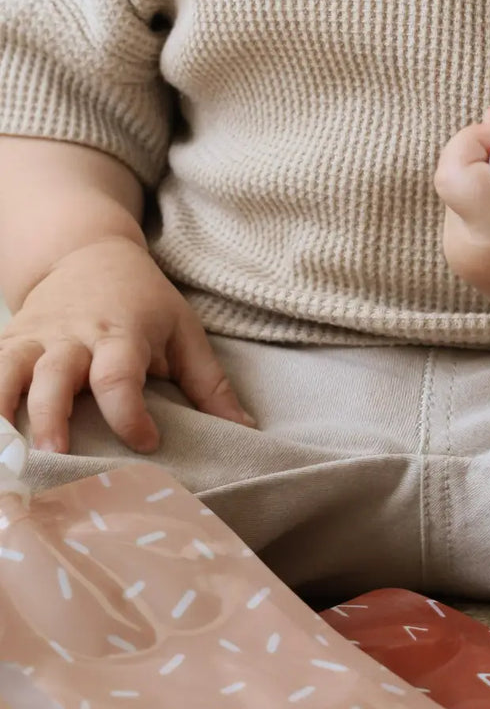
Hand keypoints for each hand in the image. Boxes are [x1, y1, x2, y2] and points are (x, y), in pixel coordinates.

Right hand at [0, 236, 254, 453]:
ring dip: (2, 407)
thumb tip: (246, 431)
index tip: (147, 443)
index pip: (120, 376)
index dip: (130, 412)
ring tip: (2, 449)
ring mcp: (35, 340)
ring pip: (9, 371)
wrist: (86, 253)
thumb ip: (210, 385)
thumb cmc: (144, 302)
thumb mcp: (184, 332)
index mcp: (121, 335)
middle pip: (56, 376)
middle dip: (52, 415)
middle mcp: (73, 338)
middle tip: (54, 454)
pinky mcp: (10, 343)